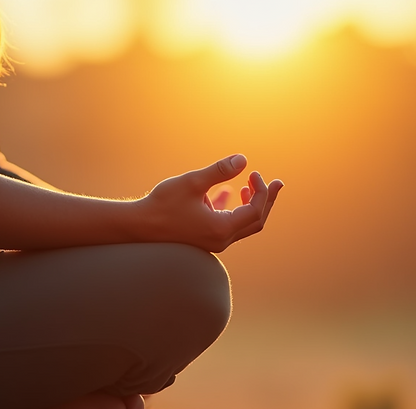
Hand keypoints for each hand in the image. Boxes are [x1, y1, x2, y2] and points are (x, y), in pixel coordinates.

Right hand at [138, 154, 282, 252]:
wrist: (137, 226)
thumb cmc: (162, 204)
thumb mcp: (192, 182)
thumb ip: (219, 171)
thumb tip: (243, 159)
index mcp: (221, 229)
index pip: (255, 210)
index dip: (261, 190)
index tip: (253, 172)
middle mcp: (221, 240)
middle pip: (256, 221)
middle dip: (266, 200)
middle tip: (277, 183)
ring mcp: (213, 242)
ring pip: (242, 225)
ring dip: (251, 205)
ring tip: (251, 185)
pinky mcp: (204, 238)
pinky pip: (226, 225)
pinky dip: (232, 209)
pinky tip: (229, 192)